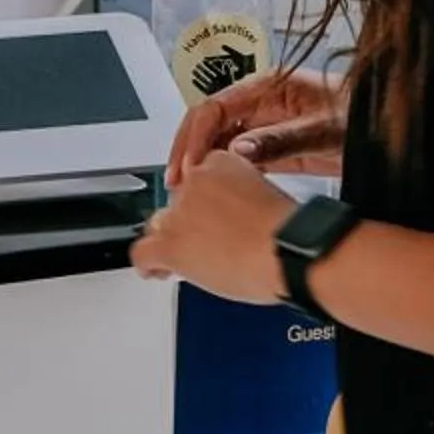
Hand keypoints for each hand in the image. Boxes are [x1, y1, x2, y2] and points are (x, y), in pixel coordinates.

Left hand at [131, 150, 296, 303]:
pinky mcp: (171, 243)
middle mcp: (195, 182)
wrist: (288, 248)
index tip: (213, 218)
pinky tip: (155, 271)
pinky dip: (148, 264)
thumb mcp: (271, 200)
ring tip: (187, 259)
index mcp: (222, 162)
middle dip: (186, 223)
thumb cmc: (290, 232)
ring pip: (159, 226)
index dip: (203, 203)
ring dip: (171, 242)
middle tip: (204, 243)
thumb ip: (248, 205)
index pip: (198, 179)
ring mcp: (180, 212)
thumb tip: (243, 228)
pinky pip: (143, 252)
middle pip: (176, 202)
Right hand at [167, 69, 346, 184]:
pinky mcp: (274, 146)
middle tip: (175, 183)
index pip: (216, 107)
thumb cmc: (362, 119)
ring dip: (200, 163)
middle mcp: (261, 102)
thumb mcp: (324, 130)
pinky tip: (212, 192)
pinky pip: (237, 156)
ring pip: (219, 140)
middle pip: (209, 122)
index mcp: (268, 87)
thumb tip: (237, 150)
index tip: (188, 167)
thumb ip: (281, 139)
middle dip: (187, 149)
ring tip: (186, 193)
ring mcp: (266, 124)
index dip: (195, 136)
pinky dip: (221, 172)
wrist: (389, 131)